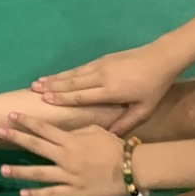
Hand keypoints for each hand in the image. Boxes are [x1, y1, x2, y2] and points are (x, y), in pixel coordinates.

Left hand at [0, 116, 124, 195]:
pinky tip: (23, 193)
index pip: (43, 128)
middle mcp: (65, 157)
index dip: (26, 121)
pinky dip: (36, 195)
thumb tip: (61, 130)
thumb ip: (76, 130)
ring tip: (2, 169)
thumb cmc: (114, 147)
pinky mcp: (74, 193)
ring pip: (39, 173)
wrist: (132, 169)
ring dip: (19, 171)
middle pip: (36, 146)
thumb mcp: (95, 130)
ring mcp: (68, 176)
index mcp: (70, 140)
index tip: (10, 115)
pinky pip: (52, 194)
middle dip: (16, 138)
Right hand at [31, 43, 185, 133]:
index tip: (45, 100)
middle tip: (33, 89)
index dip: (63, 98)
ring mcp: (101, 65)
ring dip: (55, 78)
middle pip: (72, 83)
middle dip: (52, 86)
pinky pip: (80, 68)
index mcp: (110, 91)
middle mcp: (101, 77)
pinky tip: (58, 75)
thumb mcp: (144, 110)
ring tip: (38, 81)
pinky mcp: (103, 59)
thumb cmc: (154, 87)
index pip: (81, 95)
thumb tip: (108, 137)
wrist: (161, 58)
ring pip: (74, 73)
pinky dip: (67, 72)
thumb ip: (125, 124)